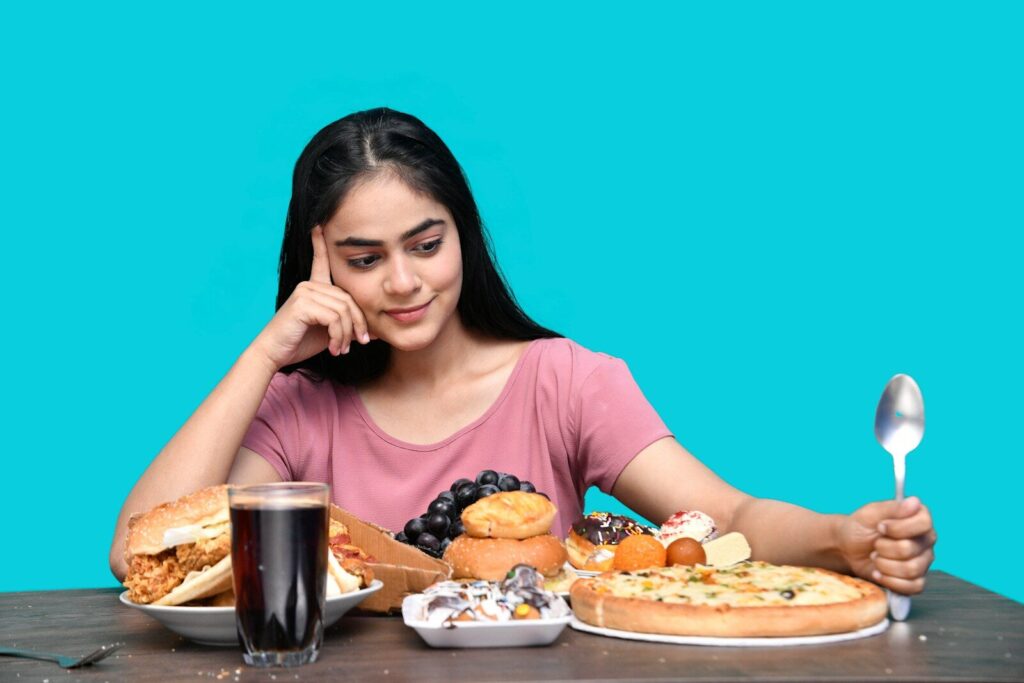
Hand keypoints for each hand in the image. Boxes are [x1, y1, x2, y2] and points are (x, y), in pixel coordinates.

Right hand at [251, 226, 373, 369]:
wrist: (274, 354)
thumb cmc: (300, 342)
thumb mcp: (331, 333)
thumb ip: (349, 327)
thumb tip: (377, 333)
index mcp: (314, 287)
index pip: (321, 262)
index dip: (320, 244)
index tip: (319, 224)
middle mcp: (309, 285)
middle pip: (349, 299)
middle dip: (358, 324)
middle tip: (361, 343)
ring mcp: (305, 292)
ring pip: (343, 310)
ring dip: (347, 334)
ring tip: (343, 349)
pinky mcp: (303, 304)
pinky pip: (334, 318)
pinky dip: (339, 336)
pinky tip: (334, 348)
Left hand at [837, 496, 936, 593]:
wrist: (847, 548)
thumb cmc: (860, 527)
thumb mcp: (871, 512)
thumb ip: (893, 508)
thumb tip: (914, 501)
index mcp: (919, 519)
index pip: (923, 523)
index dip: (899, 528)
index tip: (881, 526)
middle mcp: (925, 540)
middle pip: (911, 549)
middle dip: (884, 547)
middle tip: (874, 544)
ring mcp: (923, 561)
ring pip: (911, 569)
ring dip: (884, 565)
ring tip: (875, 557)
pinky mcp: (916, 580)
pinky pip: (912, 587)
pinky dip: (890, 581)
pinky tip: (878, 573)